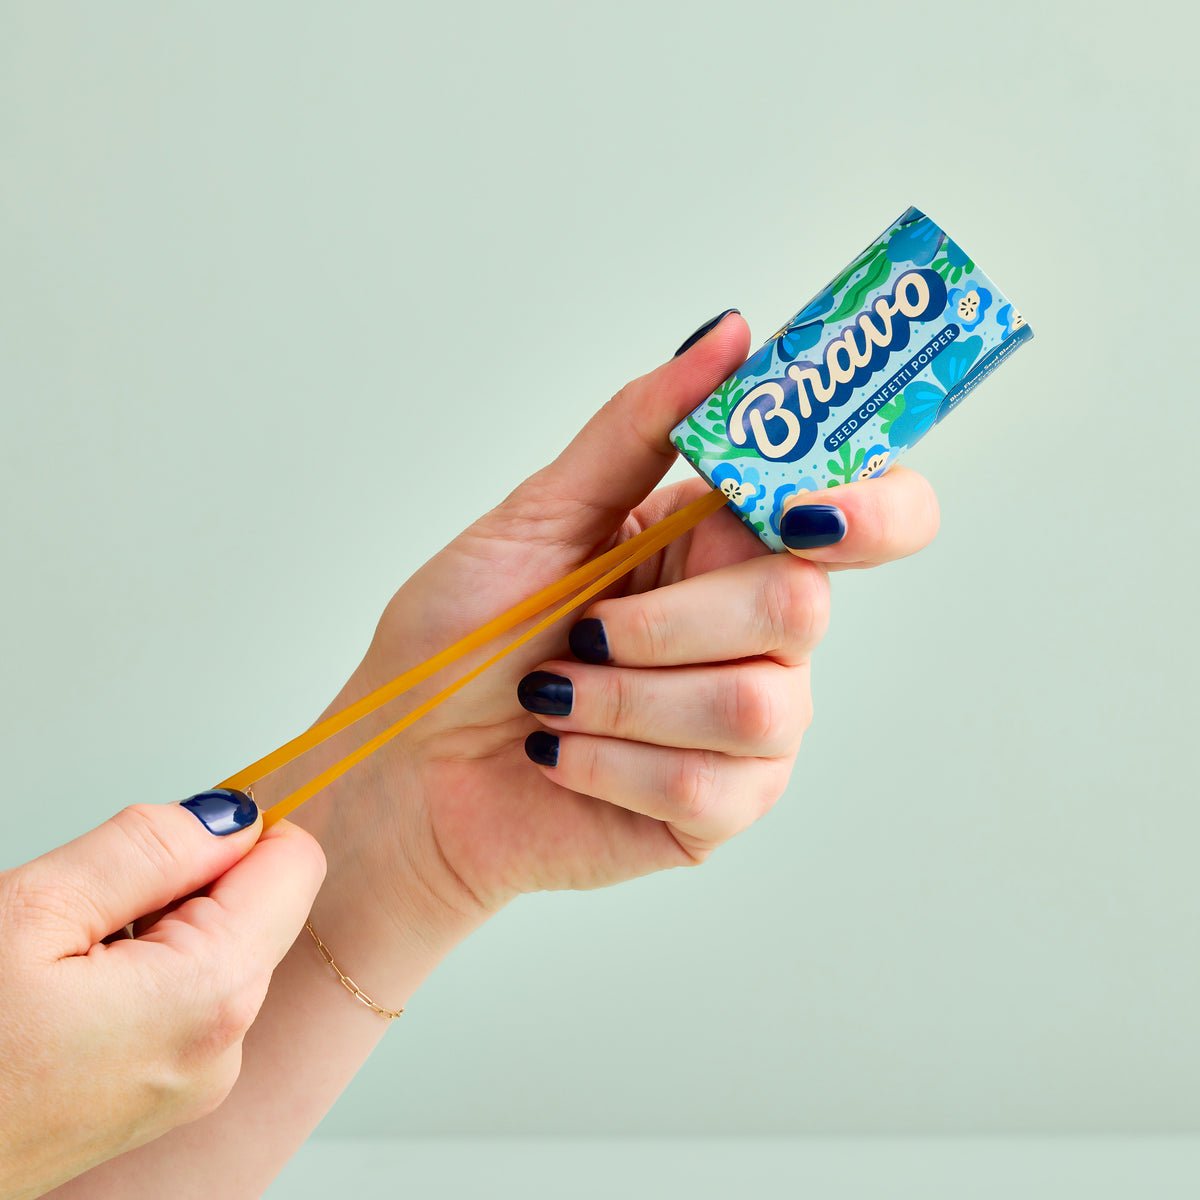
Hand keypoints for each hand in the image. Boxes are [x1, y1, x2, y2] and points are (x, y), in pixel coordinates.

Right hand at [0, 795, 324, 1198]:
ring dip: (156, 929)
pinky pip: (185, 1001)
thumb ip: (152, 846)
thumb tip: (232, 813)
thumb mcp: (36, 911)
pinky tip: (68, 999)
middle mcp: (225, 1048)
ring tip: (66, 964)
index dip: (237, 829)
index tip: (168, 837)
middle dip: (183, 884)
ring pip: (218, 951)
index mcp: (213, 994)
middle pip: (257, 907)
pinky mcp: (162, 1100)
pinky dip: (142, 975)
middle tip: (88, 913)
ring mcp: (195, 1082)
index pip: (296, 865)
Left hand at [287, 312, 938, 954]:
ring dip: (624, 698)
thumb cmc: (464, 639)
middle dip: (669, 619)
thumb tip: (730, 334)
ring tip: (555, 698)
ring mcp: (749, 730)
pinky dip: (610, 765)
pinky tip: (560, 756)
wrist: (408, 767)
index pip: (866, 515)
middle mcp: (756, 633)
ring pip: (758, 704)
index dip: (870, 507)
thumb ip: (641, 427)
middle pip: (801, 604)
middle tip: (582, 629)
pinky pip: (710, 786)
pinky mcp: (719, 809)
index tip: (796, 508)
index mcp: (724, 548)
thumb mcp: (540, 515)